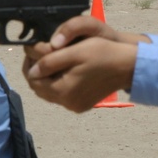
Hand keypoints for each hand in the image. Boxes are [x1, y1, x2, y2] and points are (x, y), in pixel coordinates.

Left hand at [23, 16, 148, 112]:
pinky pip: (61, 96)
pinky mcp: (81, 105)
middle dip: (36, 72)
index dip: (30, 64)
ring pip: (49, 93)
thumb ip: (50, 61)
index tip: (32, 51)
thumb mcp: (74, 51)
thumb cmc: (102, 53)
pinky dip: (58, 84)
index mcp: (63, 91)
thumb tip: (33, 70)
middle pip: (39, 89)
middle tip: (38, 55)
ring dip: (47, 78)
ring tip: (50, 61)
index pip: (33, 80)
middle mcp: (67, 103)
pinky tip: (64, 71)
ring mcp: (75, 106)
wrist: (127, 66)